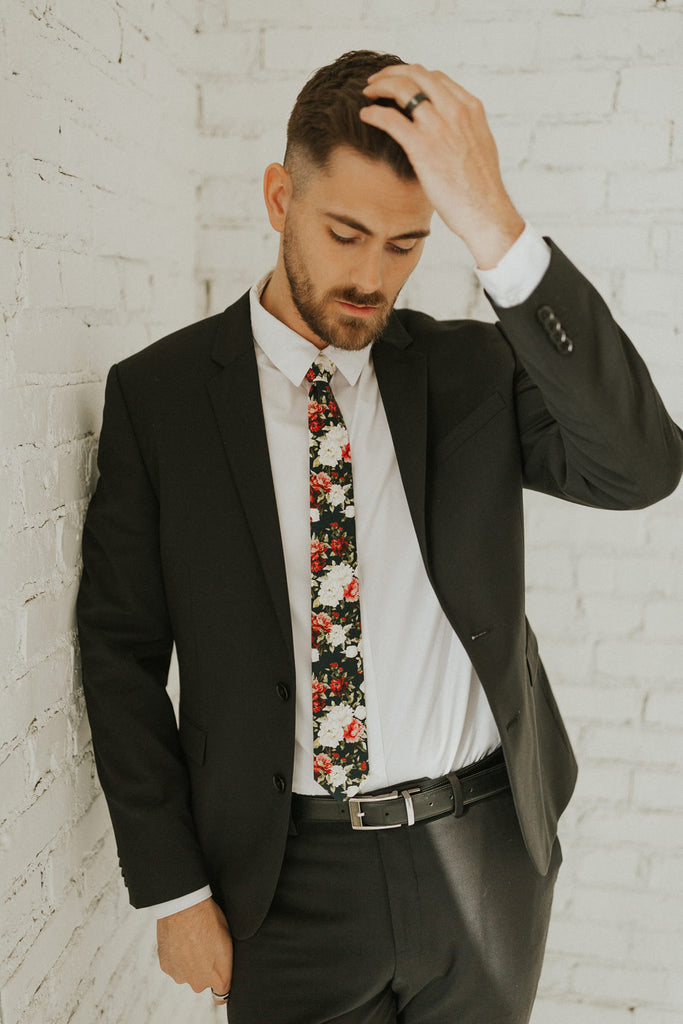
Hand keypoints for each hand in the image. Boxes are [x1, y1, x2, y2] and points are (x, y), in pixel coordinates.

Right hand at [157, 897, 232, 1002]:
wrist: (184, 907)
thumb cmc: (209, 919)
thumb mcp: (228, 940)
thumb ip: (225, 964)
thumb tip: (223, 971)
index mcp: (218, 977)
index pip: (222, 995)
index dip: (220, 982)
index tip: (218, 973)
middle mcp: (199, 983)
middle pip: (203, 982)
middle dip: (204, 969)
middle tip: (204, 946)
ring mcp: (181, 976)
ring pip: (187, 974)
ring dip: (189, 963)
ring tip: (191, 940)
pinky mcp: (167, 968)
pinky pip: (175, 966)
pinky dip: (176, 957)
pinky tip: (179, 940)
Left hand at [360, 64, 524, 268]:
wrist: (486, 211)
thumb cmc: (482, 188)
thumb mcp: (480, 145)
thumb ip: (464, 129)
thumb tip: (451, 128)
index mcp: (470, 108)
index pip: (436, 77)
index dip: (413, 76)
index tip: (399, 83)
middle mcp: (455, 110)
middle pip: (417, 74)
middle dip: (392, 73)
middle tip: (376, 81)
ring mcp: (438, 127)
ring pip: (402, 88)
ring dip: (379, 86)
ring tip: (368, 94)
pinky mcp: (422, 147)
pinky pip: (390, 119)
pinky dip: (374, 113)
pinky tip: (365, 116)